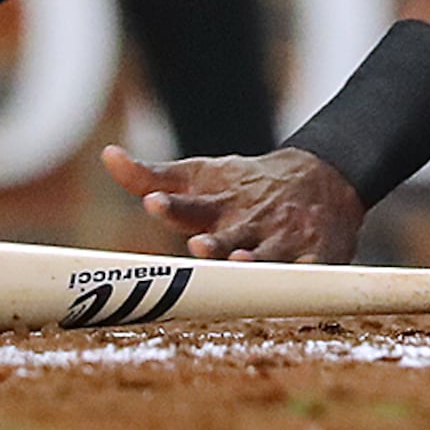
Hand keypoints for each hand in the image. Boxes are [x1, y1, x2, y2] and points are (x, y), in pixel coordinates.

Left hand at [102, 143, 363, 261]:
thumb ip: (151, 175)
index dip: (171, 206)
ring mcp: (284, 237)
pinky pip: (315, 268)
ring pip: (269, 254)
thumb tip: (108, 155)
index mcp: (216, 204)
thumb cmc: (245, 186)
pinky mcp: (318, 252)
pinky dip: (310, 272)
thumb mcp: (201, 175)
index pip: (189, 205)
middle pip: (229, 236)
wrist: (322, 178)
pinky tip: (304, 275)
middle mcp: (249, 221)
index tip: (153, 202)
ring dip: (256, 260)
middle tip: (200, 245)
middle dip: (216, 241)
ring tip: (242, 261)